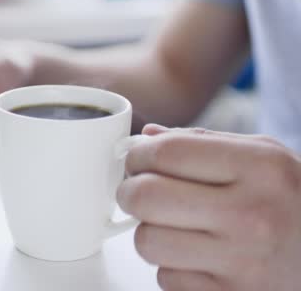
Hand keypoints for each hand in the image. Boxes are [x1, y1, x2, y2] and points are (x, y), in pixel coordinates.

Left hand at [118, 125, 300, 289]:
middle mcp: (251, 215)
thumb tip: (146, 138)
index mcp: (259, 168)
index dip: (137, 155)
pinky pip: (166, 279)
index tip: (136, 160)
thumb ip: (203, 142)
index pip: (167, 152)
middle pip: (146, 197)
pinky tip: (197, 256)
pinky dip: (172, 267)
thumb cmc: (292, 202)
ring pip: (147, 242)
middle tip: (137, 193)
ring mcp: (241, 262)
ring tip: (173, 227)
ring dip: (149, 233)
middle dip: (129, 192)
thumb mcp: (264, 157)